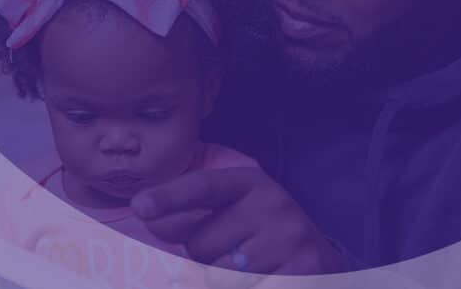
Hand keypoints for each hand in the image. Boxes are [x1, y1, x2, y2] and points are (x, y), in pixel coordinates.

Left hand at [131, 167, 347, 275]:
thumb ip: (188, 217)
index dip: (169, 197)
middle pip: (200, 245)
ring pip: (218, 277)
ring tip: (249, 271)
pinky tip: (262, 282)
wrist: (322, 260)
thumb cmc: (260, 235)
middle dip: (204, 257)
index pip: (202, 188)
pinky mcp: (305, 272)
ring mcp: (290, 239)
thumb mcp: (230, 213)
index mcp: (249, 182)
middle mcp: (273, 204)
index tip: (138, 206)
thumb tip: (148, 219)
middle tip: (235, 253)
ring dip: (221, 282)